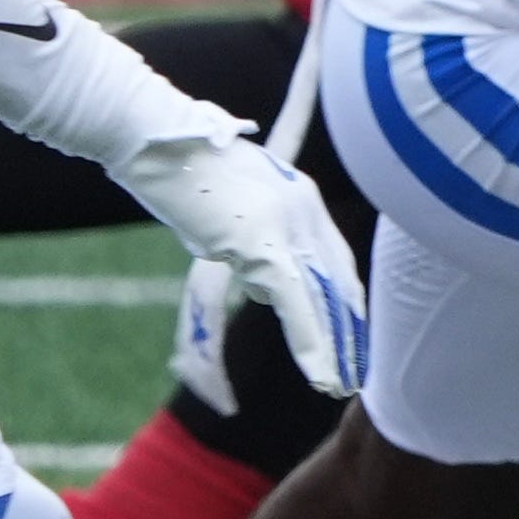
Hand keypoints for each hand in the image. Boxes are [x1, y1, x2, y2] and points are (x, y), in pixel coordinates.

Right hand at [110, 134, 366, 399]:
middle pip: (337, 278)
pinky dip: (309, 339)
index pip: (335, 255)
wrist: (161, 135)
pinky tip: (321, 370)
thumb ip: (254, 229)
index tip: (354, 325)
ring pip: (320, 296)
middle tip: (357, 369)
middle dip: (348, 325)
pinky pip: (295, 300)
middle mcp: (304, 208)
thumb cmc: (186, 153)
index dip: (345, 295)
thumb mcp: (232, 195)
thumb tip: (259, 267)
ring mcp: (286, 223)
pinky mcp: (261, 240)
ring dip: (330, 344)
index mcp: (301, 196)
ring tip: (338, 384)